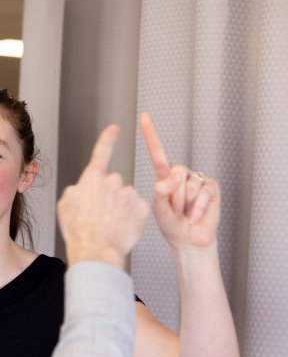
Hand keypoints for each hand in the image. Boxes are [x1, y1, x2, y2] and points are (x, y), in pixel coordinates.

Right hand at [57, 125, 149, 267]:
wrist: (96, 251)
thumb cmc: (79, 231)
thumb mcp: (65, 205)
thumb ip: (76, 190)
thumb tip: (83, 189)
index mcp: (93, 178)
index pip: (102, 151)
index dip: (109, 138)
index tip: (115, 129)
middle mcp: (113, 181)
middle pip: (112, 182)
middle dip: (108, 194)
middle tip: (98, 214)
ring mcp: (129, 194)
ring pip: (125, 196)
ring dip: (119, 207)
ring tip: (108, 224)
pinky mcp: (142, 208)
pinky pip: (136, 208)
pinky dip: (130, 217)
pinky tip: (120, 227)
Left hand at [141, 113, 219, 248]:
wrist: (188, 240)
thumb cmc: (171, 225)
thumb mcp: (158, 209)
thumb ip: (161, 192)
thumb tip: (172, 178)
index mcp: (164, 177)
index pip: (157, 152)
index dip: (151, 135)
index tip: (144, 117)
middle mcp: (180, 175)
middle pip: (176, 172)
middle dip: (174, 195)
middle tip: (174, 209)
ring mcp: (196, 180)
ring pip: (189, 184)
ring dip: (185, 203)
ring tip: (184, 213)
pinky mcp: (211, 188)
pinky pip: (204, 191)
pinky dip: (198, 207)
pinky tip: (194, 216)